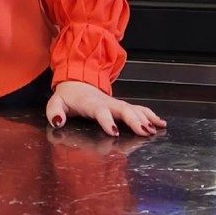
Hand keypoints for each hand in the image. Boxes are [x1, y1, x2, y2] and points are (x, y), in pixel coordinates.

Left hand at [45, 80, 166, 137]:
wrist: (77, 81)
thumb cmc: (68, 96)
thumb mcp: (56, 103)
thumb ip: (54, 112)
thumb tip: (58, 122)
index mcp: (91, 103)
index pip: (100, 111)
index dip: (107, 121)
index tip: (113, 132)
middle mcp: (107, 103)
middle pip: (123, 110)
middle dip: (134, 121)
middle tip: (144, 132)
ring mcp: (116, 104)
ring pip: (134, 109)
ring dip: (146, 119)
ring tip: (155, 130)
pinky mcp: (122, 106)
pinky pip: (139, 109)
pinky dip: (151, 115)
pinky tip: (161, 123)